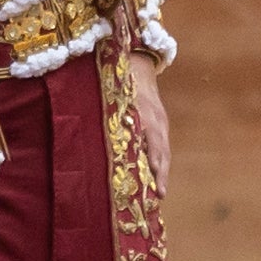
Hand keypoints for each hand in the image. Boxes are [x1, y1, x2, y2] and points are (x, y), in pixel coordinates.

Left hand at [124, 52, 170, 195]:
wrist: (139, 65)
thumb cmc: (121, 83)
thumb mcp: (114, 100)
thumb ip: (110, 121)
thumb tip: (95, 145)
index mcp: (145, 115)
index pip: (152, 144)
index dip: (153, 163)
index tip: (152, 181)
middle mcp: (156, 120)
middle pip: (162, 151)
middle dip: (161, 174)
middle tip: (159, 195)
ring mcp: (162, 122)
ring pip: (165, 150)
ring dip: (162, 171)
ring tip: (160, 193)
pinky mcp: (163, 123)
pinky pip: (164, 146)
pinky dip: (162, 162)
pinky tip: (158, 177)